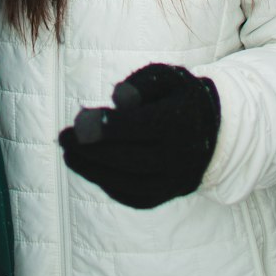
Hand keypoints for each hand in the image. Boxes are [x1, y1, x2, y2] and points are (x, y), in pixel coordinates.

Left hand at [58, 63, 219, 208]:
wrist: (212, 131)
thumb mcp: (165, 78)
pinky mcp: (167, 195)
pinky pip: (134, 197)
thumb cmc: (177, 96)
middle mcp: (181, 156)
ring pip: (130, 183)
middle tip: (63, 137)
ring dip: (93, 170)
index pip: (143, 127)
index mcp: (181, 122)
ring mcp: (175, 181)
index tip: (79, 120)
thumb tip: (117, 97)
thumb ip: (141, 82)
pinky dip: (108, 184)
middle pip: (132, 158)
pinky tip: (88, 167)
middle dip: (92, 150)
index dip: (109, 126)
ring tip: (68, 153)